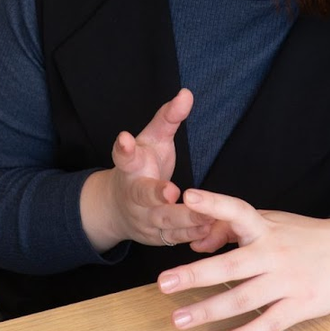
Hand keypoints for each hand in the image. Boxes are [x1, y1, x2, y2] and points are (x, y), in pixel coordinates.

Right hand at [79, 89, 211, 251]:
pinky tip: (211, 229)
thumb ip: (168, 118)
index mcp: (130, 166)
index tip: (124, 138)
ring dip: (185, 218)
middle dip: (155, 194)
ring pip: (163, 220)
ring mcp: (142, 217)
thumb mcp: (152, 139)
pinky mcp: (155, 237)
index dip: (124, 147)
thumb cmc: (142, 167)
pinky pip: (175, 237)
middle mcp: (132, 193)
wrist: (118, 208)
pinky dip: (193, 235)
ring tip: (206, 215)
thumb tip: (186, 93)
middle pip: (142, 194)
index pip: (123, 155)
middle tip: (170, 192)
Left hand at [157, 188, 329, 330]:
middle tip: (164, 283)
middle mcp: (273, 254)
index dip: (214, 203)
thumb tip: (198, 242)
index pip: (238, 211)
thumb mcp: (270, 223)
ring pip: (244, 298)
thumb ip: (232, 229)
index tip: (189, 197)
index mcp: (265, 230)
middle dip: (196, 274)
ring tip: (179, 320)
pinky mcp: (300, 305)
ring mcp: (287, 281)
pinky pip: (270, 323)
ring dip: (210, 310)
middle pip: (231, 265)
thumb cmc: (302, 237)